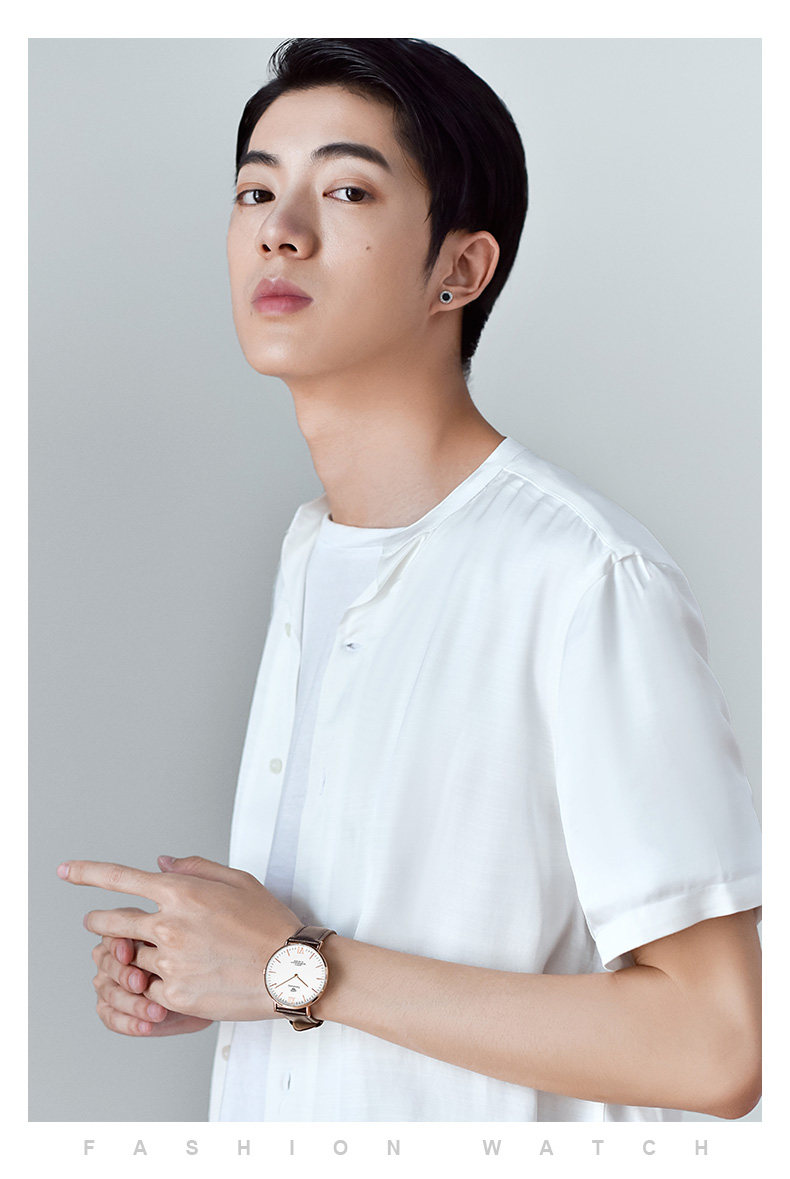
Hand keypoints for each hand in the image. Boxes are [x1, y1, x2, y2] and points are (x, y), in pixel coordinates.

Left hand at [60, 855, 301, 1021]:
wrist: (290, 969)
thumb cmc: (268, 922)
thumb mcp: (237, 881)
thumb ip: (194, 868)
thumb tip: (161, 862)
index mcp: (180, 892)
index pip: (120, 878)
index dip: (86, 873)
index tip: (65, 871)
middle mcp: (168, 926)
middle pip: (109, 923)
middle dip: (100, 923)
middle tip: (104, 925)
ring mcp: (169, 963)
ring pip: (130, 958)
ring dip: (137, 956)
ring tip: (168, 956)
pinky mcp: (175, 996)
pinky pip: (149, 987)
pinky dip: (157, 982)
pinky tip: (187, 977)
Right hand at [92, 930, 212, 1036]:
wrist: (202, 990)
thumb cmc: (193, 962)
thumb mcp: (184, 947)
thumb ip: (165, 937)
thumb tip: (156, 936)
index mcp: (125, 935)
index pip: (111, 936)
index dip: (116, 945)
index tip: (128, 954)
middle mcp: (112, 958)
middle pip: (108, 964)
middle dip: (123, 974)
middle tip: (141, 983)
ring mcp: (109, 984)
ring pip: (110, 993)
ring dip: (132, 1003)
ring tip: (156, 1010)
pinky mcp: (111, 1010)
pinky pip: (112, 1018)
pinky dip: (129, 1023)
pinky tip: (146, 1025)